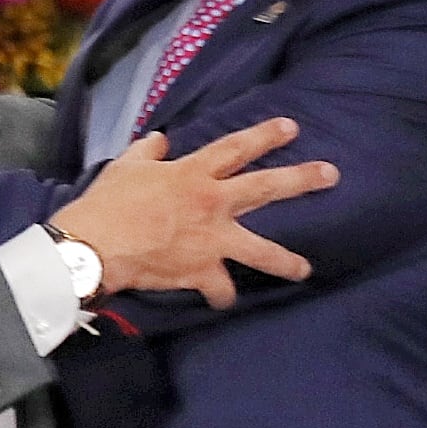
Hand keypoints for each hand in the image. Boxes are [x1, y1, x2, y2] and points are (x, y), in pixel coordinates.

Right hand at [52, 118, 336, 309]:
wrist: (95, 245)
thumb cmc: (108, 202)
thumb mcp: (125, 166)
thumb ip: (146, 152)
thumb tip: (158, 139)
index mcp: (194, 173)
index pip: (237, 147)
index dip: (265, 135)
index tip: (291, 127)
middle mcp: (212, 203)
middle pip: (266, 187)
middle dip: (301, 179)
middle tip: (331, 174)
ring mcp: (212, 239)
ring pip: (260, 250)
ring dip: (286, 261)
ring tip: (304, 269)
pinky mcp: (202, 271)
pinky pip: (220, 288)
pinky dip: (221, 295)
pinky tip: (222, 299)